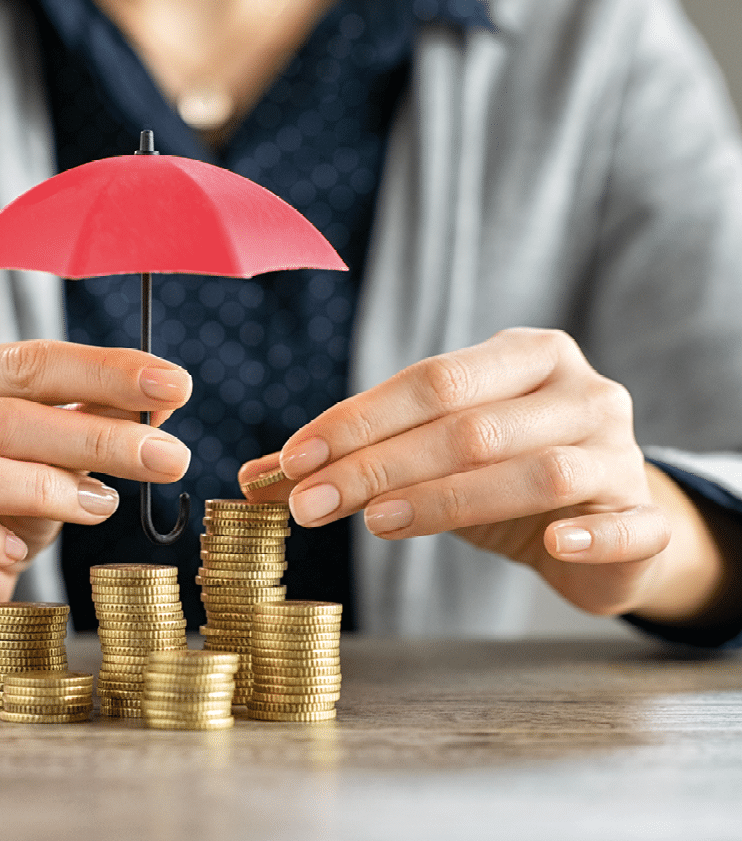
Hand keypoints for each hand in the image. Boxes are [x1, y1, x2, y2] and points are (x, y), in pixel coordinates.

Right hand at [0, 340, 191, 649]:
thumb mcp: (42, 458)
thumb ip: (87, 420)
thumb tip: (164, 395)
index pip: (23, 361)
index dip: (102, 371)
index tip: (174, 385)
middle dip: (92, 435)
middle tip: (169, 456)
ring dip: (41, 486)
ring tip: (103, 506)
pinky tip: (22, 554)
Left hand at [240, 328, 736, 623]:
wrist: (605, 524)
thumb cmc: (502, 479)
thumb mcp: (429, 461)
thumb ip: (353, 461)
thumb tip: (255, 478)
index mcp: (526, 358)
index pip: (432, 381)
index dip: (358, 419)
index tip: (291, 458)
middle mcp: (580, 392)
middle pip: (469, 425)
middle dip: (378, 464)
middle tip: (309, 504)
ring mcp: (619, 452)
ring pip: (536, 470)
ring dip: (449, 498)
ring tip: (376, 523)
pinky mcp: (647, 517)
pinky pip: (627, 522)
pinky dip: (590, 532)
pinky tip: (551, 543)